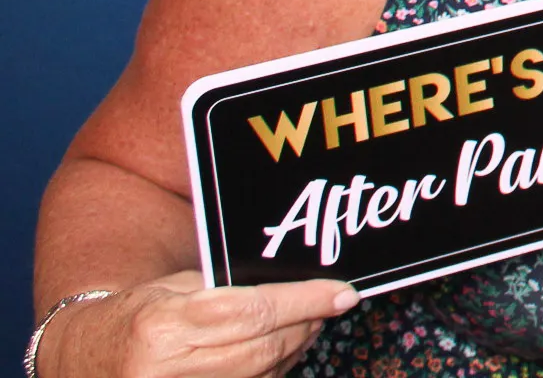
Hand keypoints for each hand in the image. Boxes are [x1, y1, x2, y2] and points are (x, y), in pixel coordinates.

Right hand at [44, 274, 355, 377]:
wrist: (86, 358)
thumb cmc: (134, 315)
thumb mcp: (175, 288)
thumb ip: (228, 288)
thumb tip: (295, 285)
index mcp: (167, 325)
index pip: (253, 311)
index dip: (305, 302)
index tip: (343, 294)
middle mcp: (170, 367)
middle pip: (264, 347)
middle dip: (307, 324)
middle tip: (330, 304)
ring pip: (261, 374)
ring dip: (295, 349)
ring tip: (309, 324)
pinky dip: (273, 370)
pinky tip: (283, 351)